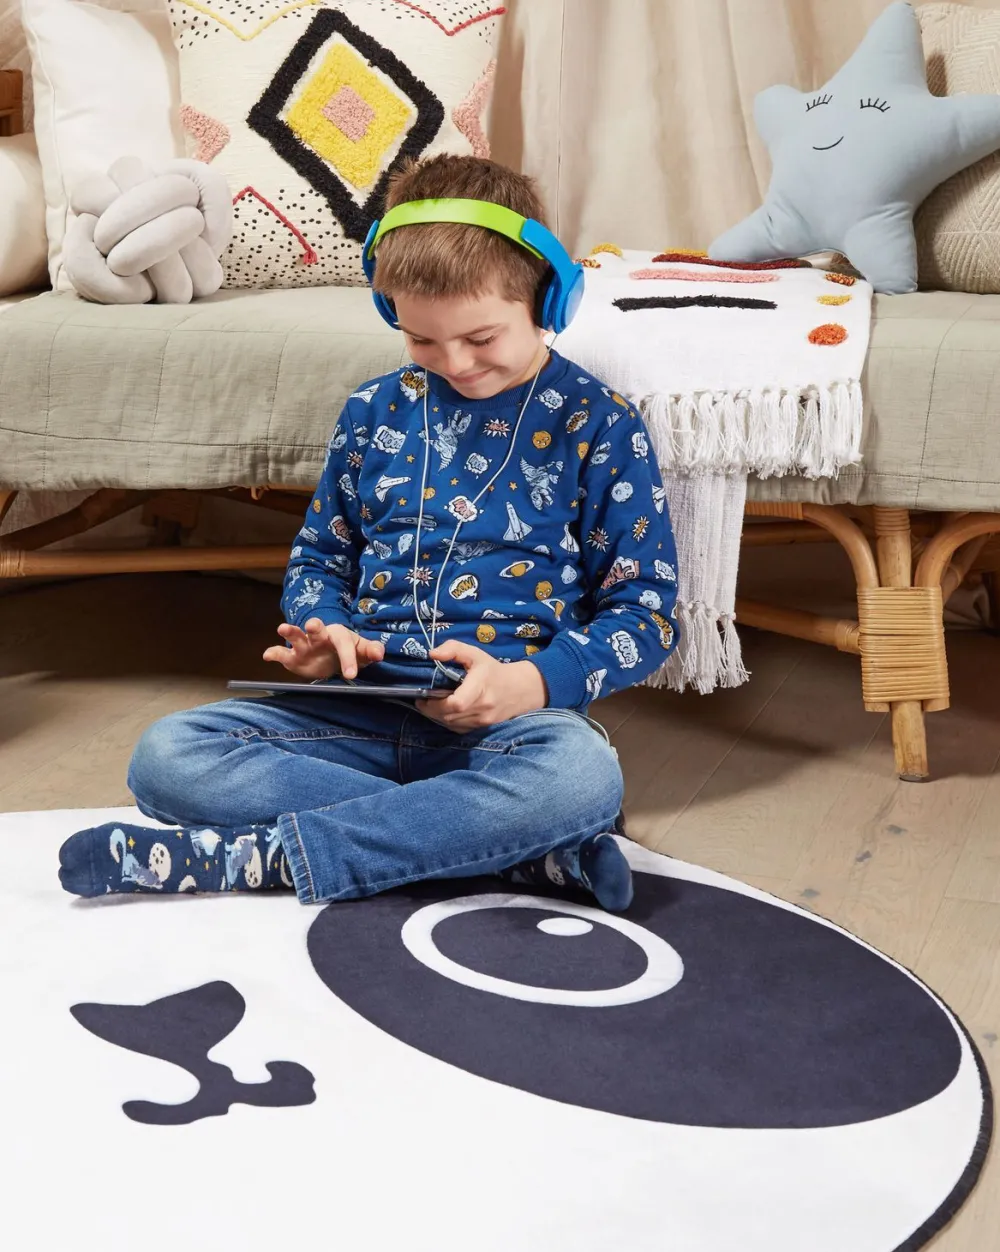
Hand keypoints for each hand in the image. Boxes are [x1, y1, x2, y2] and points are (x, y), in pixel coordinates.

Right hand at [262, 618, 384, 679]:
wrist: (331, 655)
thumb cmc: (348, 650)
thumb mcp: (361, 650)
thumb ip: (371, 650)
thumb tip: (379, 653)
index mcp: (338, 635)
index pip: (344, 644)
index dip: (347, 658)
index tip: (350, 674)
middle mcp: (319, 637)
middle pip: (317, 630)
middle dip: (315, 627)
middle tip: (312, 625)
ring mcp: (304, 647)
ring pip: (297, 637)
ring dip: (290, 632)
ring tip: (282, 628)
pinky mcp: (292, 658)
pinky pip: (282, 654)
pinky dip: (274, 653)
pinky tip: (267, 655)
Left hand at [416, 640, 546, 731]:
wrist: (520, 689)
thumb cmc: (493, 670)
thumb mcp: (475, 654)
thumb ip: (453, 649)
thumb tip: (432, 654)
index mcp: (480, 687)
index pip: (456, 704)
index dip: (436, 704)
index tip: (424, 696)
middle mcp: (483, 707)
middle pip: (449, 716)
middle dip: (431, 710)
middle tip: (422, 700)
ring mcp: (483, 720)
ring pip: (452, 724)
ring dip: (437, 716)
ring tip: (431, 705)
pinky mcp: (482, 727)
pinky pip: (459, 729)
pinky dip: (448, 722)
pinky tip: (444, 712)